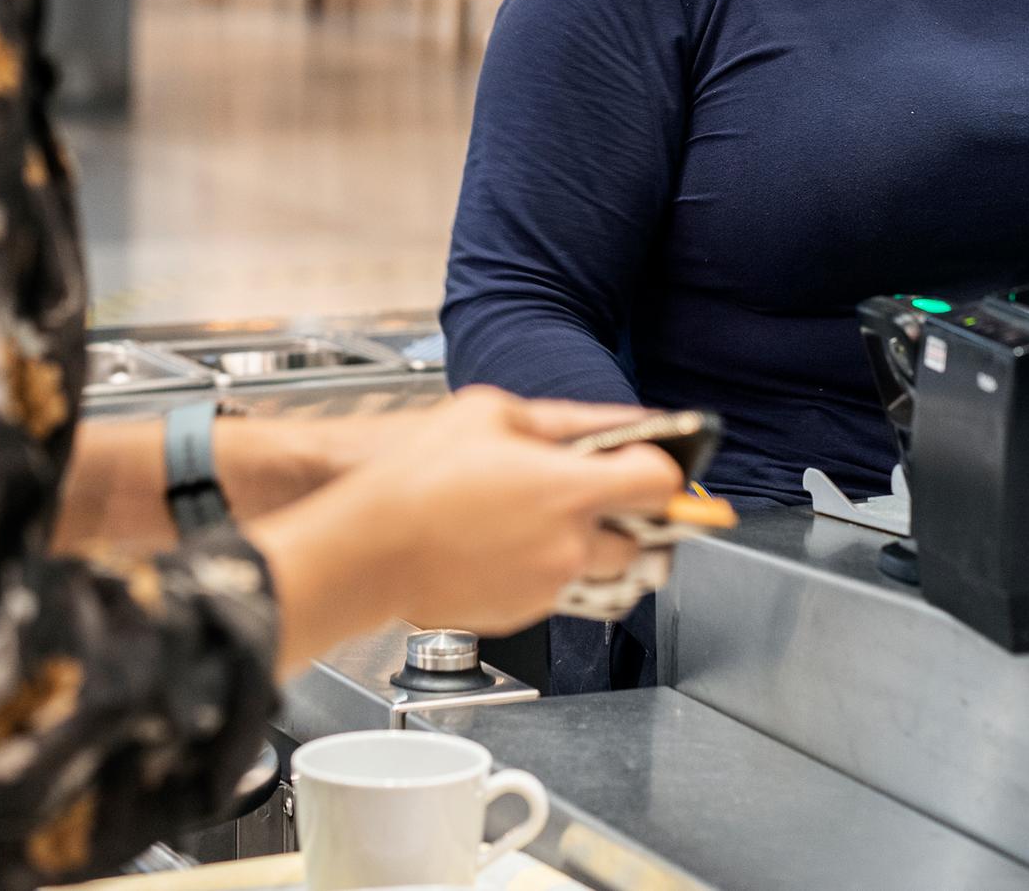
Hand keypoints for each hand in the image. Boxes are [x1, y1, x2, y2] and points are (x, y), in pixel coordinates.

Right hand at [249, 388, 681, 674]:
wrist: (365, 549)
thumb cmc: (418, 476)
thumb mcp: (491, 413)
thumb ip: (562, 420)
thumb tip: (610, 423)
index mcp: (571, 490)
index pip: (659, 484)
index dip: (662, 469)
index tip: (649, 462)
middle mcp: (569, 546)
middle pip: (641, 541)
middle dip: (627, 518)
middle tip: (594, 492)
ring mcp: (547, 586)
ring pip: (602, 573)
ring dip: (590, 548)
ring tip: (543, 518)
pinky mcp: (521, 615)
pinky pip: (558, 592)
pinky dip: (550, 570)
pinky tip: (508, 543)